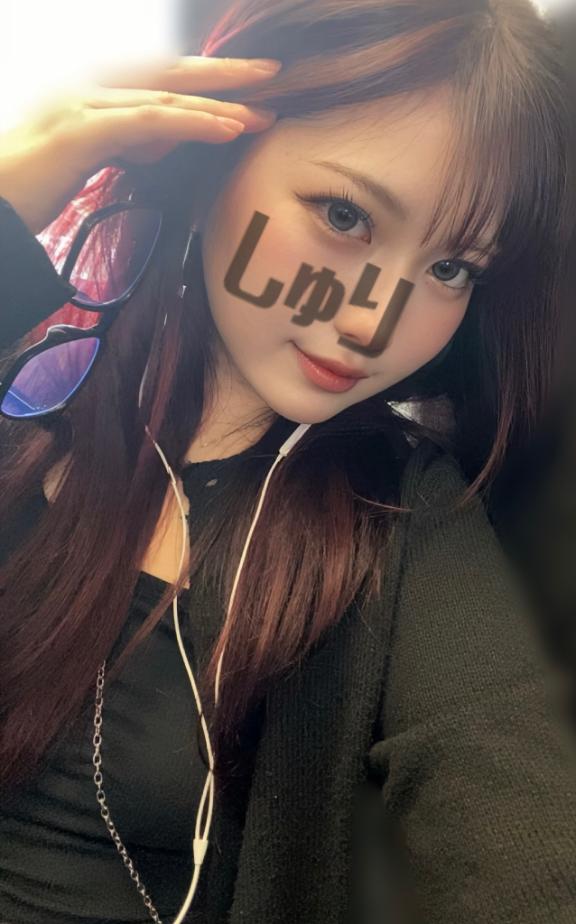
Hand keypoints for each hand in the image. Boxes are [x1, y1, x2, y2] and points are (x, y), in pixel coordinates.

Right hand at [0, 55, 280, 234]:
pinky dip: (192, 123)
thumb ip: (131, 139)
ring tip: (263, 112)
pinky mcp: (83, 131)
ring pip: (165, 97)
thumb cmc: (36, 182)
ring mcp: (85, 104)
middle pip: (169, 73)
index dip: (205, 78)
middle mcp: (91, 86)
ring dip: (219, 103)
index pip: (160, 79)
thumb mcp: (94, 153)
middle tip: (273, 76)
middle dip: (224, 74)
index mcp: (95, 91)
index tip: (249, 85)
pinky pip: (149, 122)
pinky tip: (227, 129)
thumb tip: (171, 136)